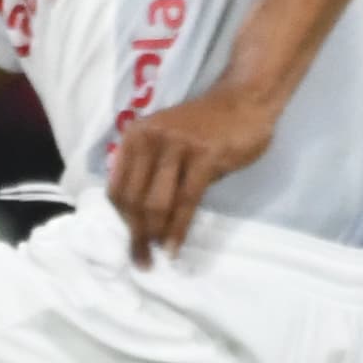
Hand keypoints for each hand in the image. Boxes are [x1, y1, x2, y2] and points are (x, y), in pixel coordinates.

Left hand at [107, 90, 275, 263]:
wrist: (244, 100)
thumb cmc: (205, 127)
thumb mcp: (166, 142)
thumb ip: (150, 171)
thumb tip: (138, 217)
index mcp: (135, 136)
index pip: (118, 188)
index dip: (123, 220)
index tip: (132, 241)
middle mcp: (150, 138)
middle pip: (134, 199)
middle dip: (136, 235)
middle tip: (142, 261)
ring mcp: (177, 145)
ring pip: (156, 203)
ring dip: (154, 235)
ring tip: (157, 256)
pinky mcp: (203, 156)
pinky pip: (185, 202)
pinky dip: (178, 229)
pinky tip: (174, 247)